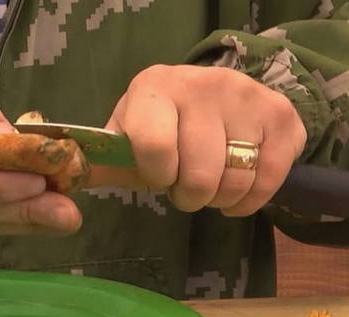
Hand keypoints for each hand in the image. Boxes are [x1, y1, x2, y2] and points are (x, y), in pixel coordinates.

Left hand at [92, 64, 305, 215]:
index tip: (161, 175)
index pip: (154, 147)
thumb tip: (66, 182)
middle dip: (190, 196)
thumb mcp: (131, 136)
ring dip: (221, 199)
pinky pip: (270, 181)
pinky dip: (251, 200)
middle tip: (188, 186)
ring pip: (236, 181)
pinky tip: (240, 189)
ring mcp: (248, 97)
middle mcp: (204, 83)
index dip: (158, 176)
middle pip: (199, 174)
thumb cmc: (164, 125)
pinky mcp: (282, 116)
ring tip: (212, 185)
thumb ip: (105, 161)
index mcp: (155, 87)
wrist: (219, 95)